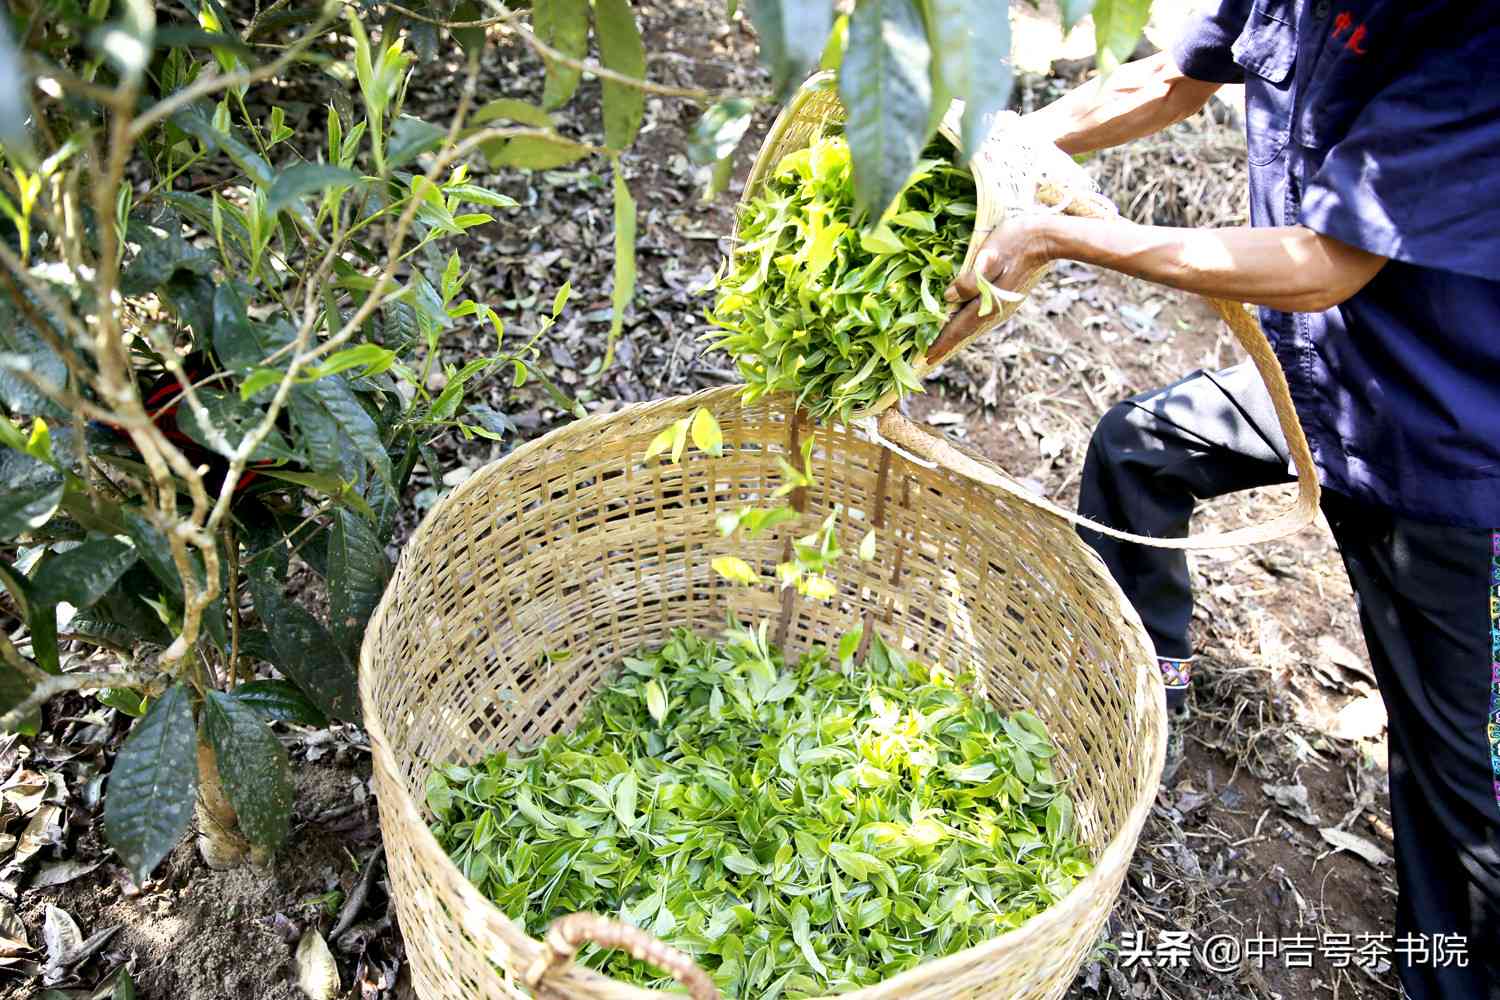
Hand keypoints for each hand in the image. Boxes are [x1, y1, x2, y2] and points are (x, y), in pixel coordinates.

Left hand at [925, 215, 1055, 365]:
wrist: (1045, 238)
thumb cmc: (1014, 242)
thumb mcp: (989, 257)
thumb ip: (970, 281)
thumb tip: (948, 297)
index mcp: (989, 302)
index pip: (959, 327)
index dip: (941, 342)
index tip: (926, 357)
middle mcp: (995, 309)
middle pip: (965, 331)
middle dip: (946, 344)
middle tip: (927, 358)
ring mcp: (1001, 304)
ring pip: (972, 325)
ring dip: (955, 336)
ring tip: (939, 344)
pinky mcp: (1005, 297)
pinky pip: (980, 315)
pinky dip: (966, 324)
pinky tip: (960, 322)